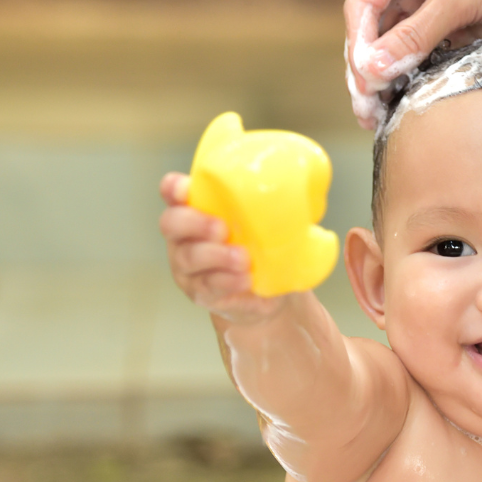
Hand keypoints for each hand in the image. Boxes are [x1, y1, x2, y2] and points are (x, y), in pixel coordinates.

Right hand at [158, 172, 284, 322]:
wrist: (265, 293)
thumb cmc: (260, 247)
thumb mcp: (264, 221)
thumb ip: (271, 204)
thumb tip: (310, 190)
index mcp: (196, 207)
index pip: (172, 191)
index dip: (174, 188)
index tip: (185, 189)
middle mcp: (184, 235)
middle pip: (171, 223)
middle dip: (194, 223)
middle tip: (222, 227)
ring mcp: (187, 266)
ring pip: (187, 257)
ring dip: (215, 255)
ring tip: (242, 258)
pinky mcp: (200, 292)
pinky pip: (207, 286)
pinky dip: (227, 281)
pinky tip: (245, 279)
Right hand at [344, 0, 481, 127]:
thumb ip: (414, 37)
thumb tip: (373, 70)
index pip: (364, 3)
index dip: (360, 46)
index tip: (364, 81)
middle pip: (374, 29)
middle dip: (370, 69)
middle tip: (367, 107)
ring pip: (396, 46)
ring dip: (390, 78)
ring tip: (380, 113)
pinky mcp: (451, 22)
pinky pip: (423, 53)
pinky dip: (415, 77)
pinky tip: (406, 102)